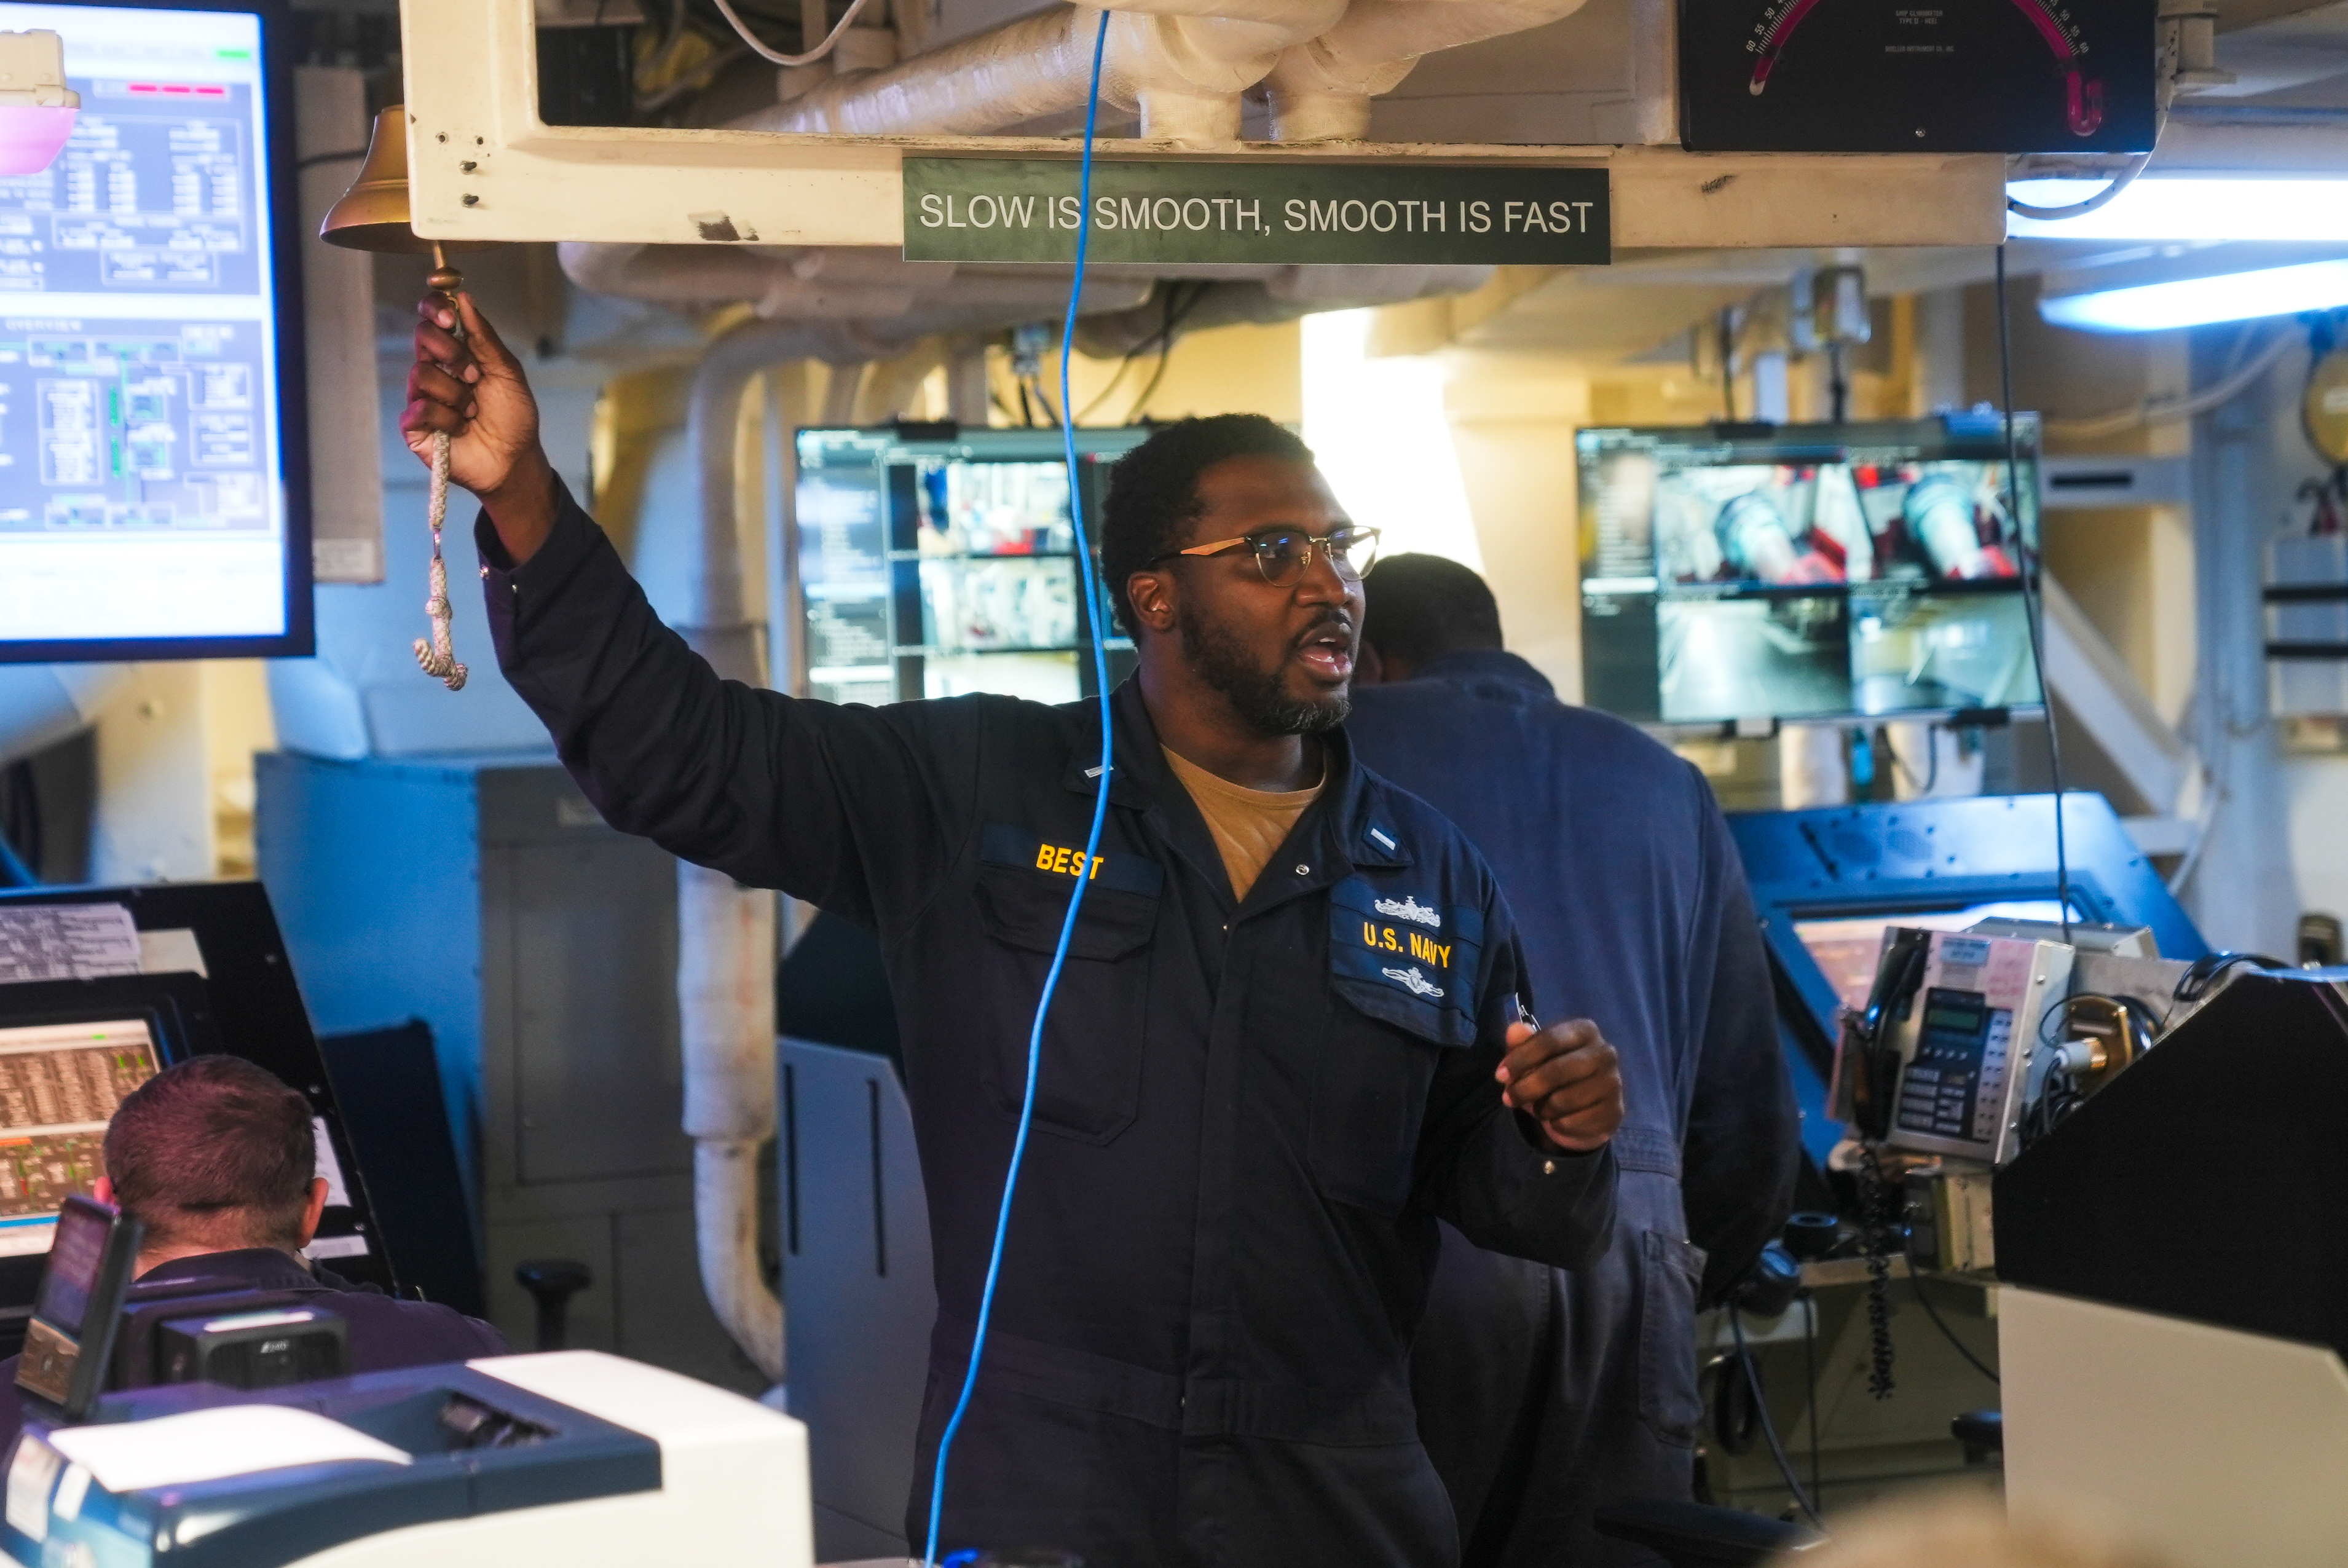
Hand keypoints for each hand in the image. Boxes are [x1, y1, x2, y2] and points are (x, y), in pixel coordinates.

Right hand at [401, 289, 557, 561]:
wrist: (515, 459)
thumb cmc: (513, 416)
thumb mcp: (507, 372)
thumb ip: (484, 337)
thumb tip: (464, 298)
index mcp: (455, 352)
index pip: (432, 318)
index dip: (434, 309)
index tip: (449, 317)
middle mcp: (435, 370)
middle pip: (422, 337)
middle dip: (451, 352)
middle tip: (474, 375)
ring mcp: (422, 396)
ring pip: (421, 374)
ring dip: (456, 393)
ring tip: (473, 411)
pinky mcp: (415, 426)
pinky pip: (419, 408)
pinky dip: (446, 417)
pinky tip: (460, 428)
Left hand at [1496, 1018, 1623, 1152]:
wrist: (1584, 1110)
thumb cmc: (1555, 1076)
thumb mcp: (1534, 1057)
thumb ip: (1522, 1043)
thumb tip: (1514, 1029)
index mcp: (1585, 1031)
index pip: (1548, 1041)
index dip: (1520, 1059)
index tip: (1499, 1075)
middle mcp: (1605, 1053)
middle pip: (1555, 1072)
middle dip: (1525, 1088)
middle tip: (1508, 1098)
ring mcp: (1613, 1083)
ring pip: (1563, 1100)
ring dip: (1541, 1109)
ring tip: (1539, 1108)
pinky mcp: (1614, 1112)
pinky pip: (1573, 1122)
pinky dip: (1557, 1125)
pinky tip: (1558, 1120)